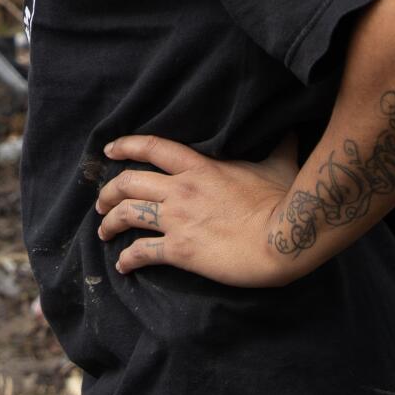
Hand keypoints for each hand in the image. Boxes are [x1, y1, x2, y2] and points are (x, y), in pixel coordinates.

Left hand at [94, 132, 305, 287]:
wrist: (284, 238)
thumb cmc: (284, 201)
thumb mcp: (280, 165)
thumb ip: (279, 146)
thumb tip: (292, 129)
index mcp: (199, 166)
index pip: (152, 147)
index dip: (125, 145)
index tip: (108, 150)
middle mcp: (181, 189)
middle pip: (129, 182)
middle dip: (109, 191)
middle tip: (102, 201)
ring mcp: (178, 220)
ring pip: (127, 214)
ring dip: (109, 222)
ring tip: (103, 231)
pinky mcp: (181, 250)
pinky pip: (142, 252)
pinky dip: (127, 259)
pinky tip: (122, 265)